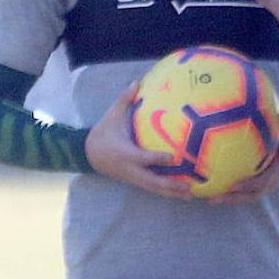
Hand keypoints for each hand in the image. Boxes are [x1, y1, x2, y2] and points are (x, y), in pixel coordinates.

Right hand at [86, 82, 192, 200]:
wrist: (87, 154)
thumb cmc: (102, 134)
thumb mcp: (111, 116)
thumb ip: (124, 100)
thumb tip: (136, 82)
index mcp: (125, 153)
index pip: (143, 158)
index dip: (157, 158)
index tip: (173, 157)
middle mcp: (130, 169)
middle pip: (153, 181)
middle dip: (171, 185)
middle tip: (189, 186)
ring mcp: (133, 178)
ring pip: (154, 189)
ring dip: (172, 193)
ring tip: (191, 196)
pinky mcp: (134, 181)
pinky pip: (152, 188)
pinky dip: (166, 192)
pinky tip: (179, 193)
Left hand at [208, 113, 278, 205]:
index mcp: (278, 171)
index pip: (264, 181)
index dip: (250, 185)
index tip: (235, 185)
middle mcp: (269, 183)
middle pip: (249, 196)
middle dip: (232, 198)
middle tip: (213, 197)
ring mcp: (260, 188)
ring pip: (242, 197)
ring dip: (225, 198)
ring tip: (205, 197)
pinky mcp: (251, 188)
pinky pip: (237, 191)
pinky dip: (223, 190)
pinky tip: (205, 186)